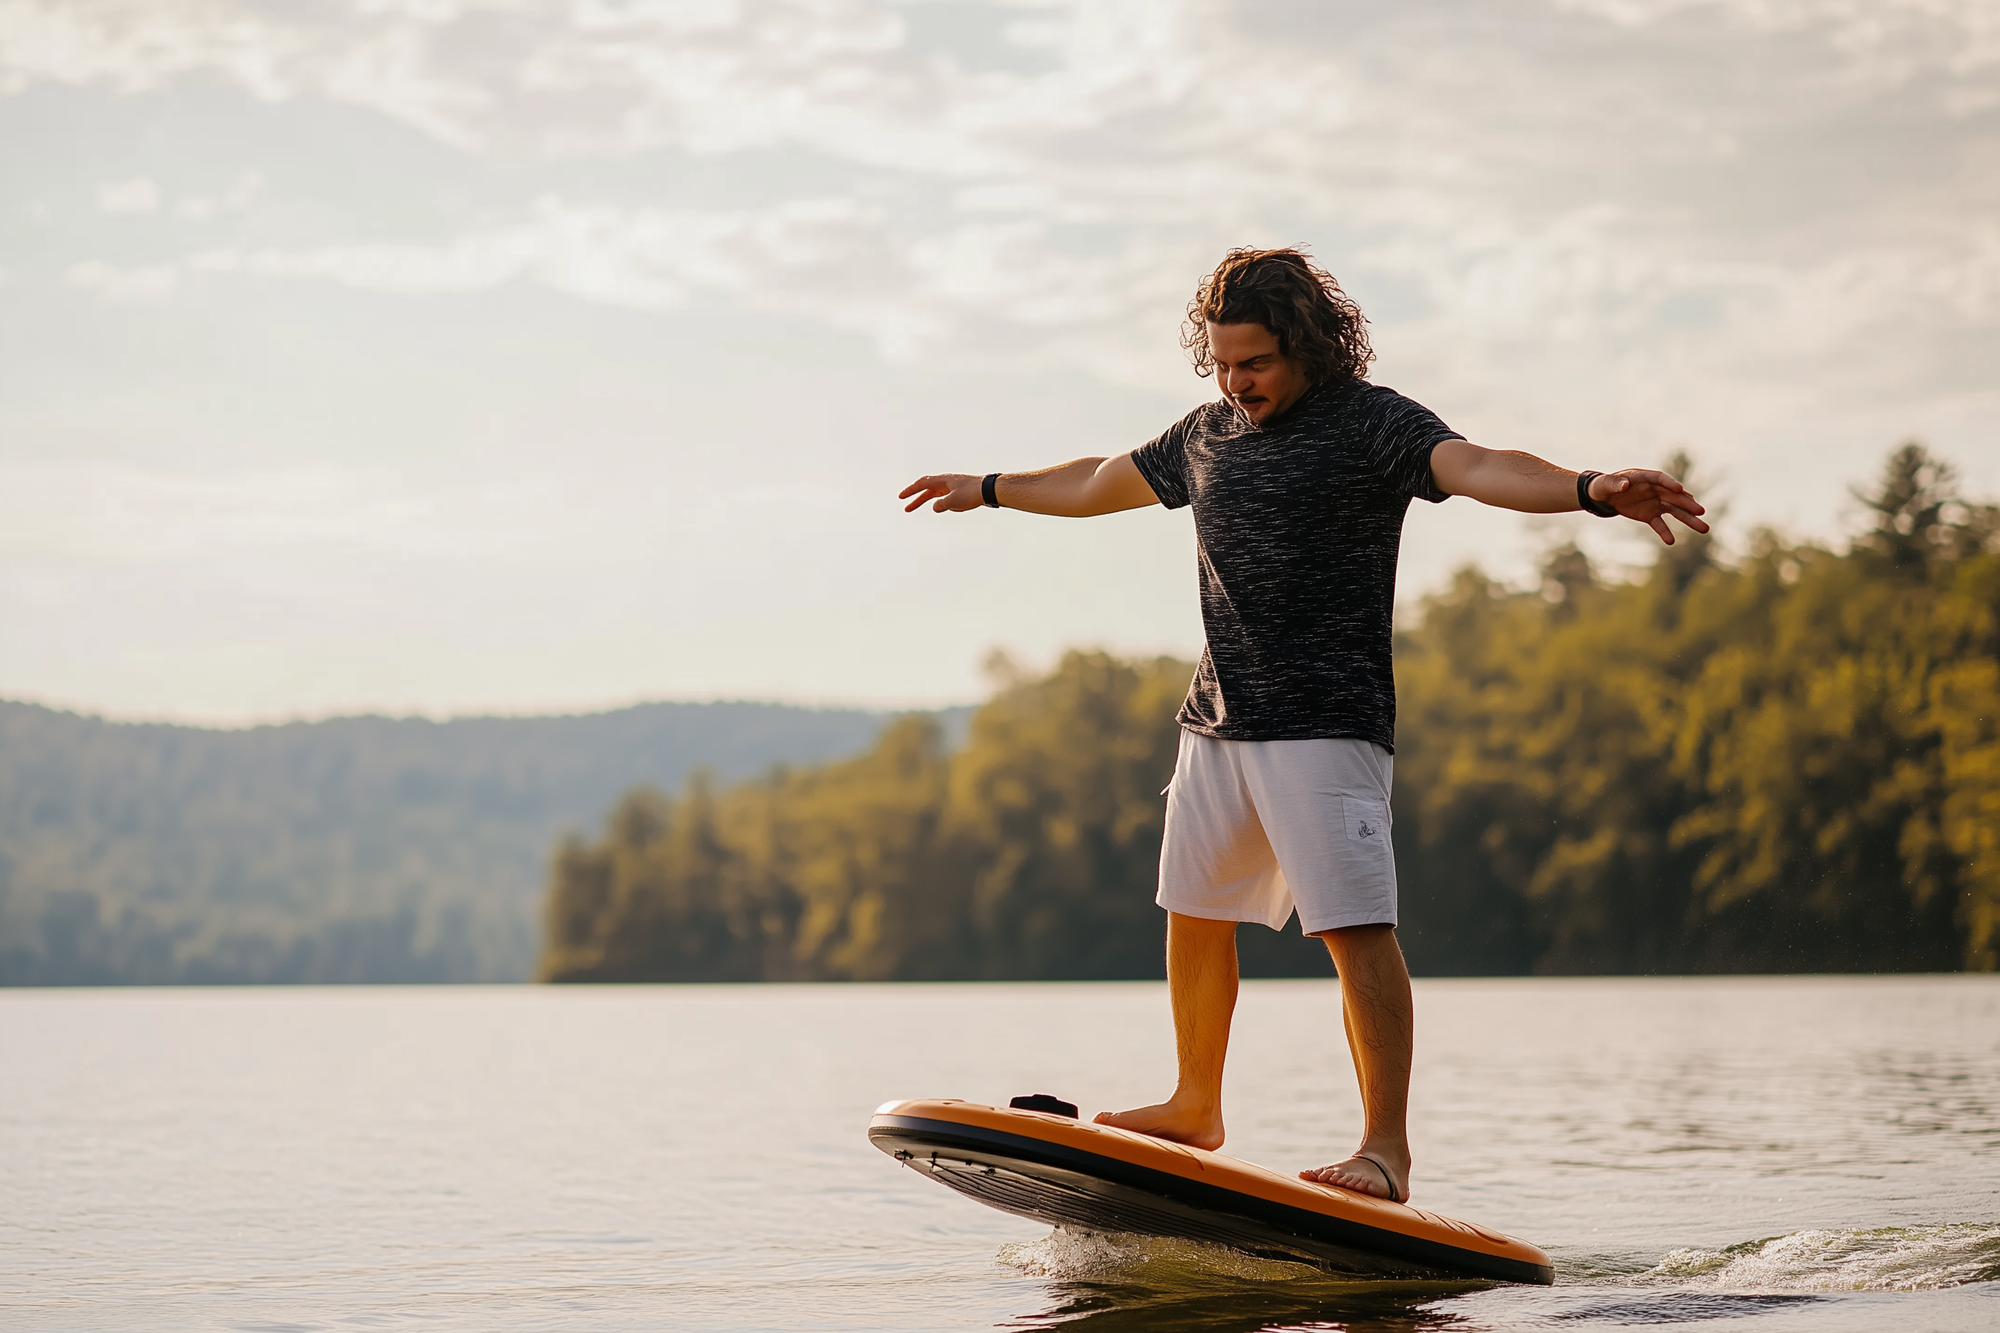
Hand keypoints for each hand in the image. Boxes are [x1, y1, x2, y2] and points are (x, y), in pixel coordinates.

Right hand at [900, 473, 985, 512]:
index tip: (901, 497)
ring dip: (924, 501)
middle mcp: (945, 482)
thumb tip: (935, 507)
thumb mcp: (954, 501)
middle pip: (926, 490)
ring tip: (913, 509)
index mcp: (942, 480)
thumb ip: (941, 505)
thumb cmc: (972, 493)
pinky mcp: (958, 492)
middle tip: (905, 508)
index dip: (910, 491)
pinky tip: (953, 508)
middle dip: (915, 498)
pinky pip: (946, 498)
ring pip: (934, 494)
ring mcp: (952, 486)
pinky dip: (942, 504)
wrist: (989, 489)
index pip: (922, 484)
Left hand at [1591, 469, 1710, 544]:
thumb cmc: (1606, 485)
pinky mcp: (1650, 515)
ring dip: (1688, 519)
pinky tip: (1670, 542)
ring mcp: (1655, 502)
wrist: (1604, 496)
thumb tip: (1625, 486)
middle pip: (1674, 497)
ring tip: (1704, 529)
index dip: (1670, 483)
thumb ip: (1616, 483)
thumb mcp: (1607, 483)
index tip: (1680, 490)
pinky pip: (1660, 524)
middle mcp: (1655, 489)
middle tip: (1701, 512)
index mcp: (1645, 477)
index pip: (1661, 479)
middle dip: (1687, 504)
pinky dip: (1664, 532)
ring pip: (1675, 511)